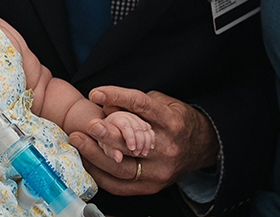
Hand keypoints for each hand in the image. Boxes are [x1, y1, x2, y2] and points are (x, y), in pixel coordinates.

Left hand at [68, 87, 216, 196]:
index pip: (141, 106)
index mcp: (171, 121)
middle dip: (104, 134)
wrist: (202, 146)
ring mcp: (160, 170)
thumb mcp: (162, 103)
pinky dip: (102, 174)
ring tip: (77, 142)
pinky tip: (87, 162)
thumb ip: (134, 104)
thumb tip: (105, 105)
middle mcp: (167, 148)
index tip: (95, 93)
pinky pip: (121, 185)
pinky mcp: (153, 186)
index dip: (117, 97)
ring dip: (95, 155)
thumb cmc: (177, 120)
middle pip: (130, 143)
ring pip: (122, 168)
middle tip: (84, 125)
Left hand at [98, 110, 153, 157]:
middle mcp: (126, 116)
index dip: (130, 137)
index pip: (125, 125)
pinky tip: (150, 148)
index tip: (131, 149)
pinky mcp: (142, 123)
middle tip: (136, 153)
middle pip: (137, 127)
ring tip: (143, 153)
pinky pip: (150, 130)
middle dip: (139, 142)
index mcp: (116, 119)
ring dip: (146, 142)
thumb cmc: (108, 141)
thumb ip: (112, 151)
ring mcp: (135, 119)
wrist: (110, 133)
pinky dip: (151, 139)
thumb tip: (118, 159)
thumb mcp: (106, 146)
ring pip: (145, 128)